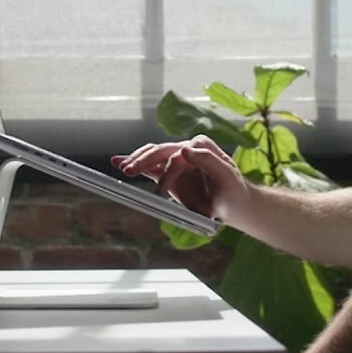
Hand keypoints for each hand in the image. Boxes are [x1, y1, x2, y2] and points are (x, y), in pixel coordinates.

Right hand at [111, 135, 250, 225]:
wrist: (233, 205)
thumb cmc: (233, 191)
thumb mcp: (228, 176)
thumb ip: (208, 160)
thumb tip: (183, 148)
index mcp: (201, 147)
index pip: (179, 155)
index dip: (169, 171)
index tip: (160, 191)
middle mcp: (186, 150)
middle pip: (161, 151)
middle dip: (144, 160)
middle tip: (130, 170)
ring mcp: (175, 162)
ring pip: (152, 156)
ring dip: (136, 160)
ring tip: (123, 169)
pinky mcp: (168, 175)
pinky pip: (149, 168)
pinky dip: (133, 163)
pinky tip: (117, 162)